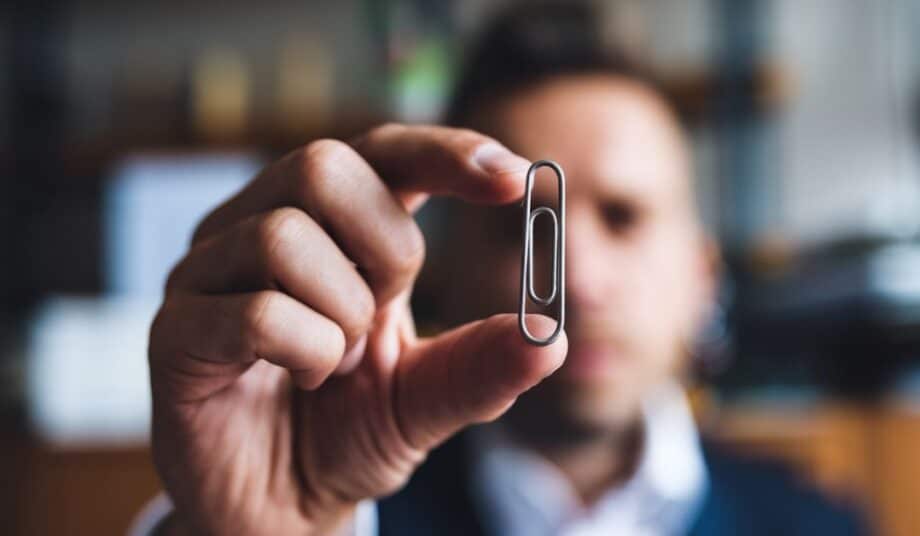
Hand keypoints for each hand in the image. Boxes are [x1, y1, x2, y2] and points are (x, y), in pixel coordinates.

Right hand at [148, 125, 566, 534]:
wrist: (283, 507)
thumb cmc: (348, 433)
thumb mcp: (431, 397)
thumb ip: (485, 363)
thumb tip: (550, 337)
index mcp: (333, 226)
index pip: (383, 151)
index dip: (445, 151)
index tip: (516, 180)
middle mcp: (262, 227)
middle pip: (323, 165)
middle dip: (384, 250)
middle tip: (381, 316)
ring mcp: (210, 273)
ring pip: (284, 236)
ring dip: (340, 314)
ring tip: (336, 362)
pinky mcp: (174, 330)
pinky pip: (255, 311)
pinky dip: (305, 352)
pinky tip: (304, 379)